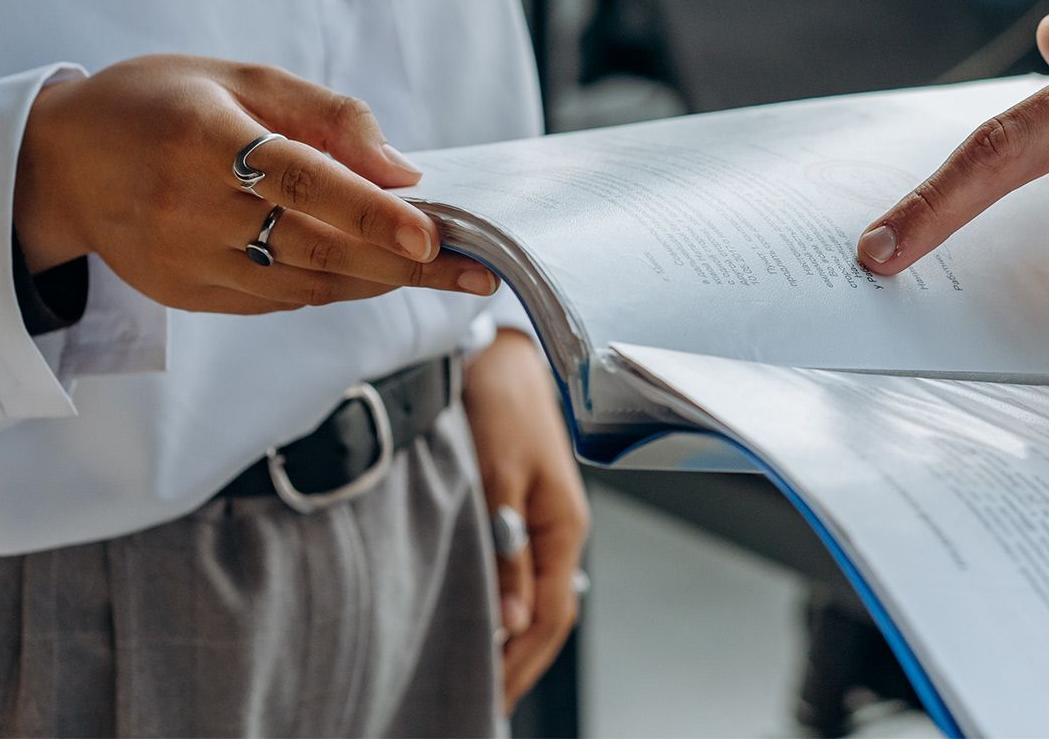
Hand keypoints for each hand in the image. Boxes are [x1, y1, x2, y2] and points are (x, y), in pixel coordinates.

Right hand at [14, 55, 500, 313]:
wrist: (57, 164)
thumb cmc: (157, 103)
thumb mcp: (238, 77)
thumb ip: (324, 115)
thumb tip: (401, 170)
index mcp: (203, 139)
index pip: (303, 183)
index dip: (372, 214)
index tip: (432, 234)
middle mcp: (190, 208)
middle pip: (317, 247)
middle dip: (404, 263)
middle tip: (475, 270)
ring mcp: (186, 260)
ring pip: (306, 283)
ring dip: (380, 280)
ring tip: (441, 272)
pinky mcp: (188, 294)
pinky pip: (279, 299)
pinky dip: (334, 287)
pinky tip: (375, 274)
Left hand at [462, 329, 587, 708]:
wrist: (497, 347)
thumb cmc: (500, 399)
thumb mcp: (498, 477)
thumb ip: (506, 551)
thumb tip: (510, 621)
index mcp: (565, 526)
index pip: (550, 615)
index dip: (522, 662)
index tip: (492, 697)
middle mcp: (560, 528)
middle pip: (548, 614)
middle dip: (520, 662)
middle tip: (485, 701)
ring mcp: (543, 519)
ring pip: (536, 595)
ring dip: (513, 636)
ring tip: (483, 673)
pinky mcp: (521, 506)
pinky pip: (522, 571)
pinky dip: (506, 603)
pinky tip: (485, 618)